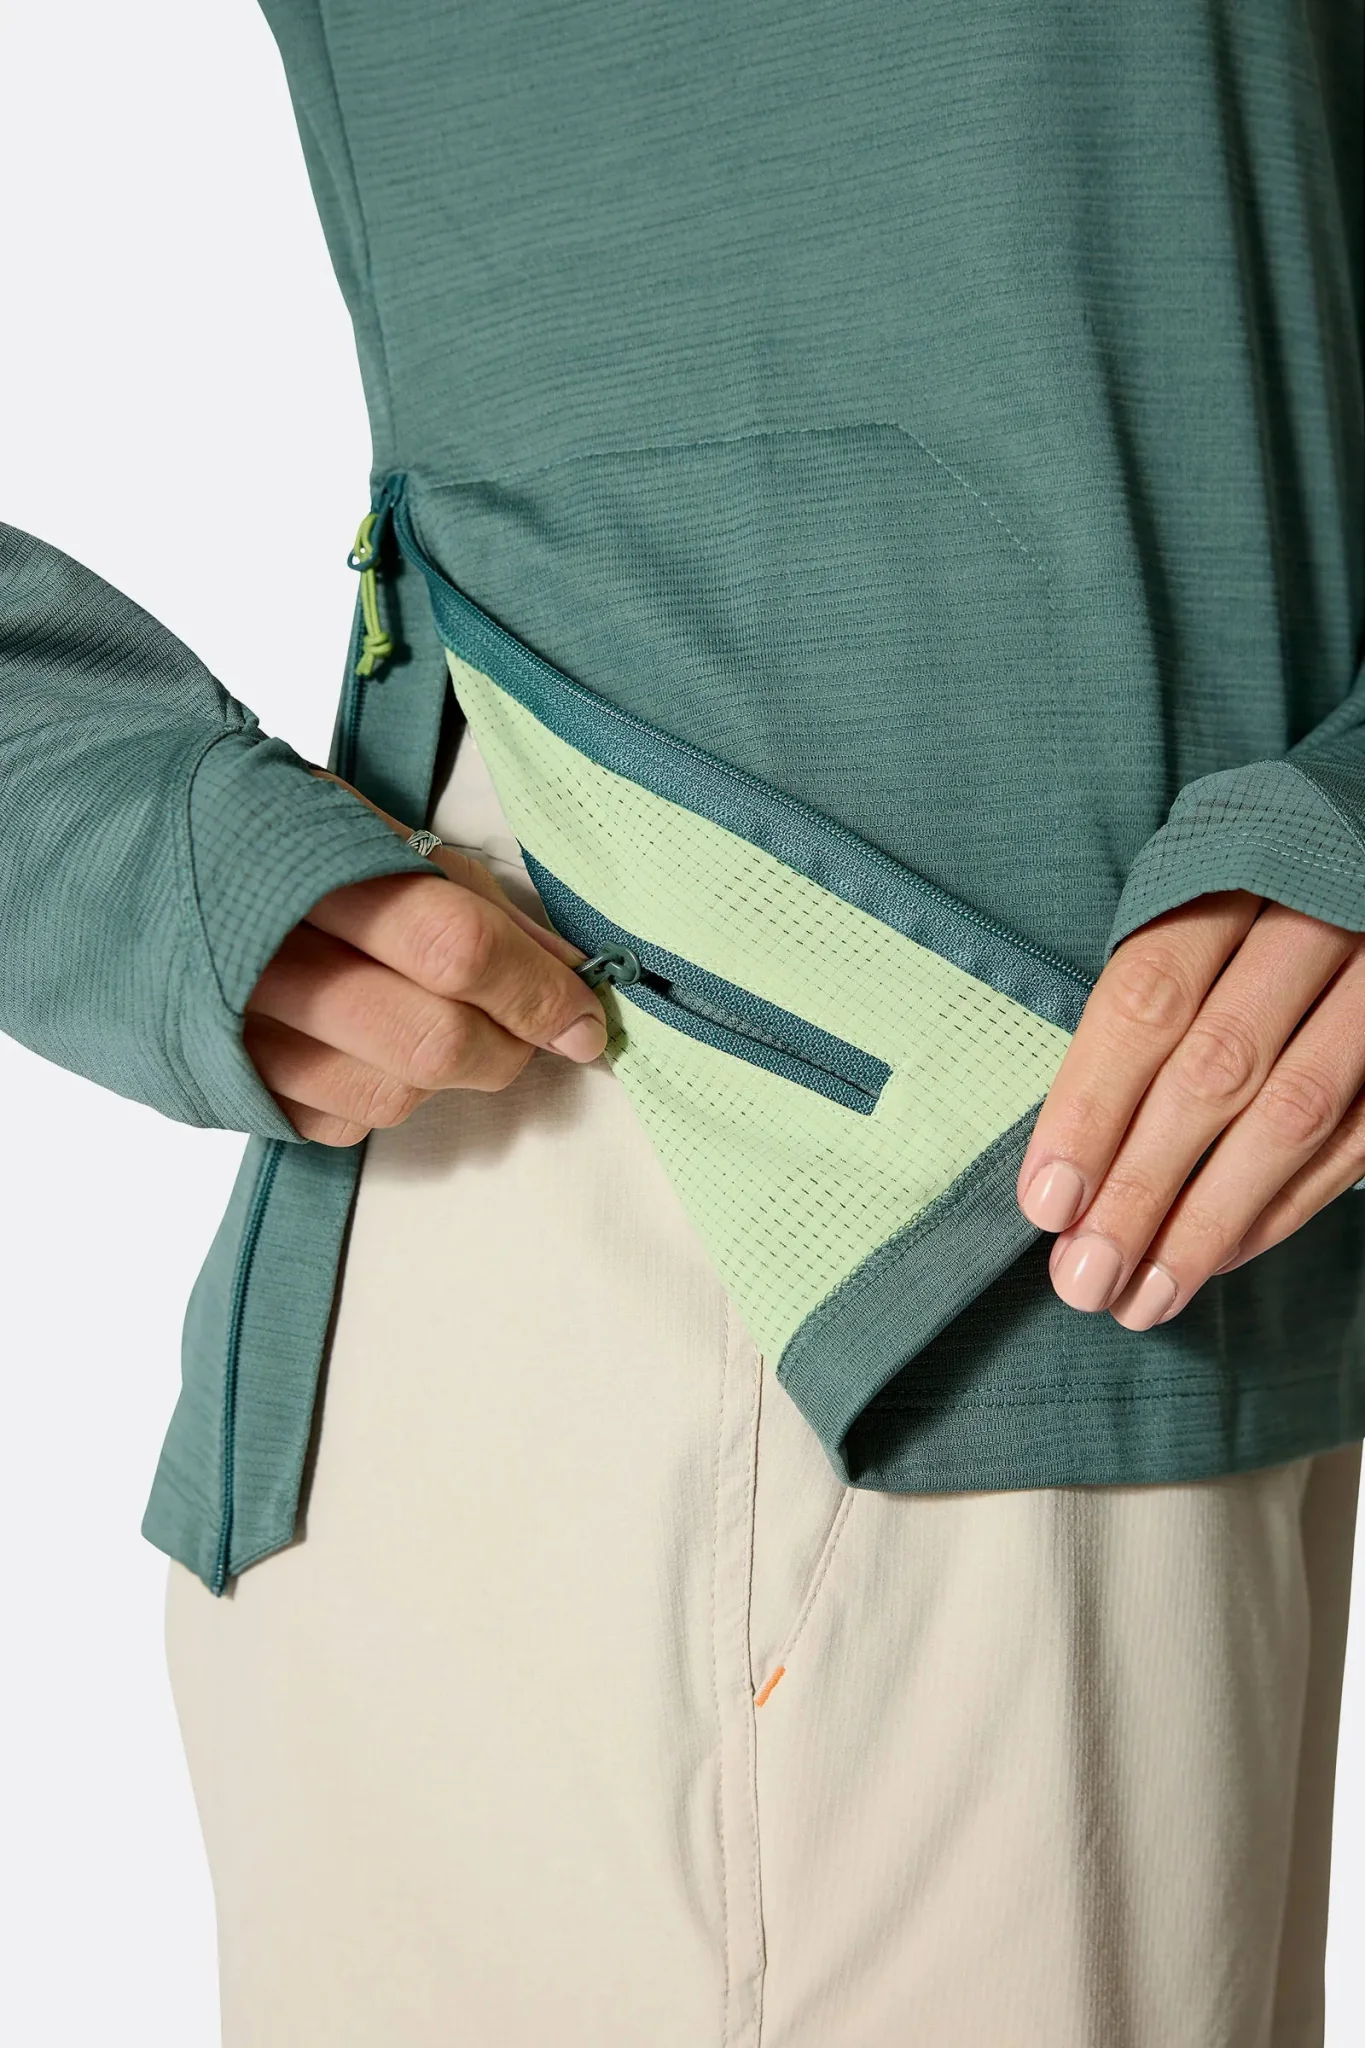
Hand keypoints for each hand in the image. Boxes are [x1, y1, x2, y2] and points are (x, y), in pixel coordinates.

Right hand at [244, 774, 606, 1144]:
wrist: (112, 850)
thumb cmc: (255, 824)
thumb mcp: (360, 820)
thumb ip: (465, 892)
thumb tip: (566, 968)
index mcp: (308, 864)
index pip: (456, 949)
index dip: (536, 993)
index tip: (585, 1018)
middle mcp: (264, 958)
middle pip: (431, 1041)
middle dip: (508, 1047)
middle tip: (531, 1030)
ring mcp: (233, 1032)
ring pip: (390, 1095)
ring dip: (449, 1076)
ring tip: (444, 1024)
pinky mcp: (221, 1083)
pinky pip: (336, 1124)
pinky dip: (381, 1097)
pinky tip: (371, 1046)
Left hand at [1017, 891, 1364, 1328]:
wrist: (1362, 860)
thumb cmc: (1250, 902)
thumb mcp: (1189, 910)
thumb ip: (1138, 1016)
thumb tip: (1063, 1170)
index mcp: (1231, 869)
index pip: (1147, 1000)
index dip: (1091, 1106)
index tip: (1047, 1203)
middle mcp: (1315, 918)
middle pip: (1215, 1069)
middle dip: (1142, 1187)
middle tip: (1084, 1280)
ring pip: (1294, 1115)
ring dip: (1211, 1220)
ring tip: (1144, 1297)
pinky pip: (1356, 1140)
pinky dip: (1284, 1207)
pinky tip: (1220, 1256)